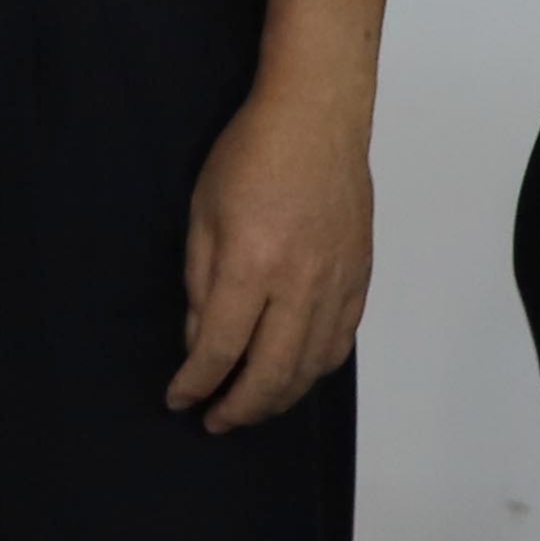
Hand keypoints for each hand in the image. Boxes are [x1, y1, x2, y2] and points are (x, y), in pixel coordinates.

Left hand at [172, 81, 372, 430]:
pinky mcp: (360, 281)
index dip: (196, 383)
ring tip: (249, 407)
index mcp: (252, 266)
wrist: (318, 119)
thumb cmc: (249, 155)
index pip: (221, 348)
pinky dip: (314, 372)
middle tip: (214, 421)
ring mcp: (337, 287)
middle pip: (271, 373)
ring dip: (278, 399)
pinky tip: (293, 377)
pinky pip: (339, 345)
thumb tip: (200, 341)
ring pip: (310, 368)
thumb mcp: (202, 212)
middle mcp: (299, 286)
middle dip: (238, 408)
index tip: (179, 399)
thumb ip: (200, 282)